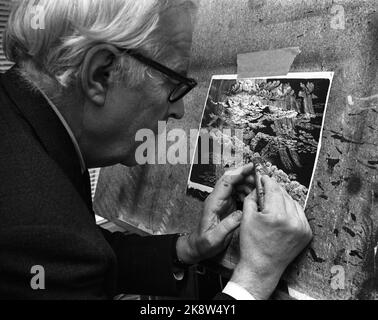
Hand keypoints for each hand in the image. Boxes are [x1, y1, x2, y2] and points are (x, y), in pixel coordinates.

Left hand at [176, 164, 254, 263]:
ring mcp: (222, 201)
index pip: (226, 182)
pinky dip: (246, 191)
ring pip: (235, 185)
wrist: (198, 247)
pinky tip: (254, 195)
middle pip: (231, 180)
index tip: (251, 167)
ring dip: (247, 183)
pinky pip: (237, 193)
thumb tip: (241, 213)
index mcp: (213, 203)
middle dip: (246, 175)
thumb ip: (227, 226)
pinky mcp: (226, 205)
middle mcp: (217, 199)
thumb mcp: (215, 238)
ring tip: (260, 187)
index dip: (239, 173)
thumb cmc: (204, 243)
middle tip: (261, 177)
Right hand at [231, 176, 312, 299]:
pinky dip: (291, 210)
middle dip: (275, 189)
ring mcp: (302, 228)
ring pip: (293, 203)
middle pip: (284, 194)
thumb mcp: (247, 218)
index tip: (264, 177)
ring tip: (273, 202)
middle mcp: (292, 221)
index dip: (268, 180)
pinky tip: (282, 213)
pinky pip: (300, 214)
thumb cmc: (252, 245)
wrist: (262, 267)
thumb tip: (258, 186)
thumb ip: (252, 198)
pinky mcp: (306, 233)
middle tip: (266, 188)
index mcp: (276, 216)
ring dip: (284, 199)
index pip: (274, 189)